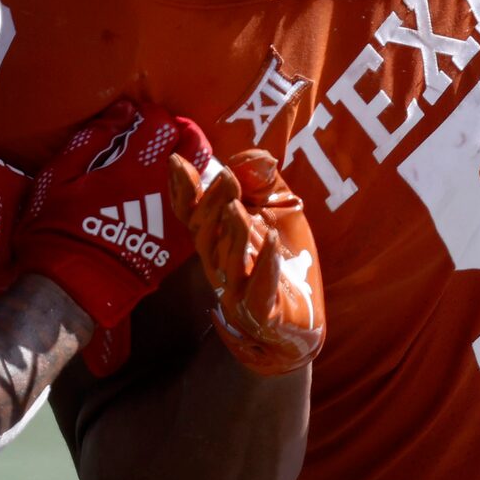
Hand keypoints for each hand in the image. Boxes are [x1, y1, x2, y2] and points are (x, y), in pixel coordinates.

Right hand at [17, 99, 213, 335]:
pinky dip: (194, 193)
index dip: (149, 115)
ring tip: (173, 163)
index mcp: (133, 166)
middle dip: (181, 131)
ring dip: (192, 161)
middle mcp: (164, 186)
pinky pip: (202, 207)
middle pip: (194, 143)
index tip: (137, 118)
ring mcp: (178, 215)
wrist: (74, 285)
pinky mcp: (182, 240)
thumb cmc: (58, 228)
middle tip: (163, 134)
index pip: (160, 122)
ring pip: (205, 175)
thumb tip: (123, 110)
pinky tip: (176, 194)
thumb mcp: (59, 176)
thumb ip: (93, 139)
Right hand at [170, 149, 324, 375]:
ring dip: (233, 233)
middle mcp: (220, 264)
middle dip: (212, 204)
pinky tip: (272, 241)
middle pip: (204, 234)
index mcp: (217, 240)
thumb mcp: (280, 211)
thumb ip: (264, 184)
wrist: (303, 321)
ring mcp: (238, 290)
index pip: (191, 214)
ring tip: (238, 208)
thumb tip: (252, 158)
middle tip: (226, 176)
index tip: (176, 160)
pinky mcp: (263, 312)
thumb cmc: (287, 261)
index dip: (181, 190)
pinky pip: (259, 290)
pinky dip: (265, 265)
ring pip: (227, 260)